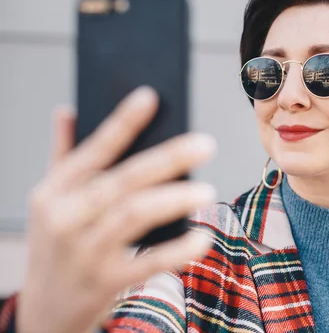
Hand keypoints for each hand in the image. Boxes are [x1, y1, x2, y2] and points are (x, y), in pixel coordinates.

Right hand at [16, 87, 215, 332]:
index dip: (122, 122)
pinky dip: (178, 250)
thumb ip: (62, 153)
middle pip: (123, 180)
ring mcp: (84, 252)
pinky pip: (148, 262)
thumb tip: (68, 108)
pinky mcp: (105, 281)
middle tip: (205, 143)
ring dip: (174, 199)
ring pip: (134, 215)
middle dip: (167, 158)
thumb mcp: (50, 199)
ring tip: (206, 190)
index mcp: (54, 191)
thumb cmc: (57, 242)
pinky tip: (202, 238)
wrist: (46, 309)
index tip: (150, 96)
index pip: (92, 149)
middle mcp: (65, 218)